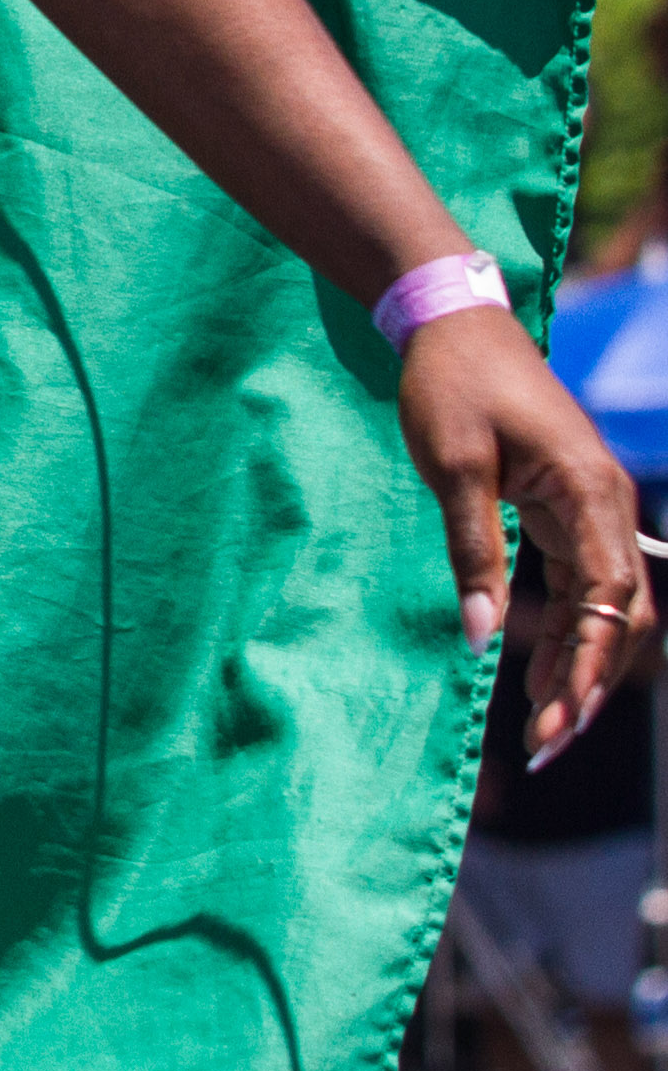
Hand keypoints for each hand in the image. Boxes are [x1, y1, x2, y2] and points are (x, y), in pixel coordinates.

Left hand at [401, 306, 646, 759]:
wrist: (454, 324)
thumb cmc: (451, 385)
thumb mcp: (453, 468)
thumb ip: (473, 552)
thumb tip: (479, 637)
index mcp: (589, 493)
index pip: (608, 600)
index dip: (589, 667)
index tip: (556, 724)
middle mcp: (606, 505)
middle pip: (620, 614)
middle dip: (590, 682)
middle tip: (547, 745)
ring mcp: (592, 508)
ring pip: (606, 606)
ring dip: (581, 664)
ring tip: (545, 726)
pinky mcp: (568, 509)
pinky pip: (581, 584)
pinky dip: (568, 631)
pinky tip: (542, 676)